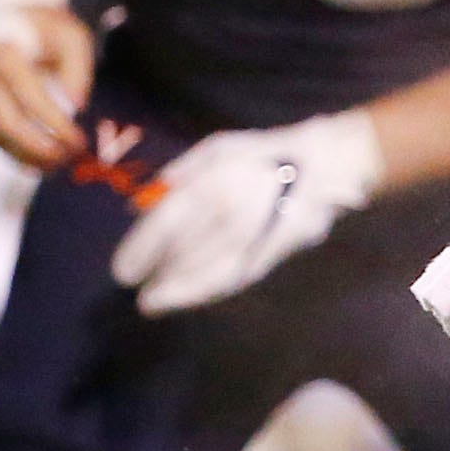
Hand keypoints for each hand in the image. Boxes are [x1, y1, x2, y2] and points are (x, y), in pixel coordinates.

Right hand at [0, 0, 91, 168]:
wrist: (8, 13)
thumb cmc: (48, 27)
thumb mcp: (73, 38)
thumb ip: (78, 70)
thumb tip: (76, 107)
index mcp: (5, 54)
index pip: (31, 100)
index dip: (56, 125)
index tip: (80, 141)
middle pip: (6, 124)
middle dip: (39, 148)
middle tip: (68, 158)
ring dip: (25, 155)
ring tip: (57, 165)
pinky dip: (11, 151)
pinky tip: (36, 161)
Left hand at [111, 111, 382, 315]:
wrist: (327, 166)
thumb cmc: (265, 154)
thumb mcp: (216, 149)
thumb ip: (177, 175)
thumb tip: (139, 207)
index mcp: (210, 182)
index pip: (163, 225)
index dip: (138, 251)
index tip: (122, 271)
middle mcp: (227, 211)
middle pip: (179, 252)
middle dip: (155, 270)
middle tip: (135, 283)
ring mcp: (252, 235)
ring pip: (204, 272)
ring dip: (175, 290)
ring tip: (154, 300)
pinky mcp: (271, 253)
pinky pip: (232, 278)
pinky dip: (206, 292)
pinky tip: (188, 297)